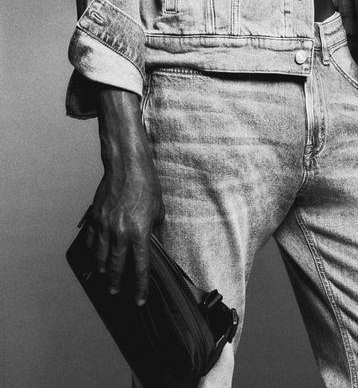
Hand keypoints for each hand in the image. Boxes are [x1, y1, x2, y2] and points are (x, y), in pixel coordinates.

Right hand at [84, 87, 163, 305]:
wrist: (127, 166)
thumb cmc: (146, 185)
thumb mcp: (159, 209)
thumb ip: (154, 230)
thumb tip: (153, 244)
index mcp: (140, 233)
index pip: (141, 268)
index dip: (140, 287)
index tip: (139, 299)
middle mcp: (121, 233)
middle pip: (117, 268)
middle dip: (117, 283)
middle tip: (116, 292)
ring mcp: (105, 227)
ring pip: (101, 258)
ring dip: (103, 271)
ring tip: (105, 278)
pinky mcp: (95, 218)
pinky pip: (91, 242)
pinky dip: (92, 252)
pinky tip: (95, 257)